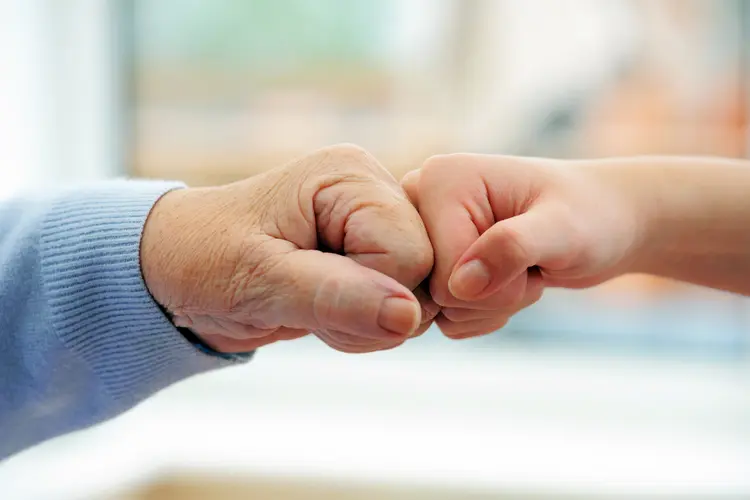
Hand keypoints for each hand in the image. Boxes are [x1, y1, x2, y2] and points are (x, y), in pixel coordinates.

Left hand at [140, 144, 435, 352]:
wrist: (177, 268)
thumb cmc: (204, 259)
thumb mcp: (259, 279)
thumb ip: (335, 296)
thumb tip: (408, 316)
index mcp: (351, 177)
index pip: (412, 254)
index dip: (370, 293)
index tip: (308, 292)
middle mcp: (374, 192)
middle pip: (425, 275)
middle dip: (370, 311)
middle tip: (306, 301)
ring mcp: (375, 224)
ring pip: (418, 297)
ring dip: (365, 322)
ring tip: (309, 303)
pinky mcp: (371, 253)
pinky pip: (401, 307)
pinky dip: (364, 324)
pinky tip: (324, 308)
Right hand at [402, 154, 643, 338]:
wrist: (605, 221)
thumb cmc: (590, 214)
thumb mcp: (562, 229)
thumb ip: (513, 248)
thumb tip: (460, 285)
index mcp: (438, 179)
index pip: (440, 271)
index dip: (492, 285)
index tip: (530, 255)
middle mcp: (420, 204)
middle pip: (434, 294)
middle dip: (490, 296)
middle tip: (526, 264)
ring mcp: (425, 236)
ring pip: (441, 312)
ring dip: (491, 306)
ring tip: (521, 269)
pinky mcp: (435, 262)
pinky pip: (445, 318)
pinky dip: (483, 314)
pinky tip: (507, 283)